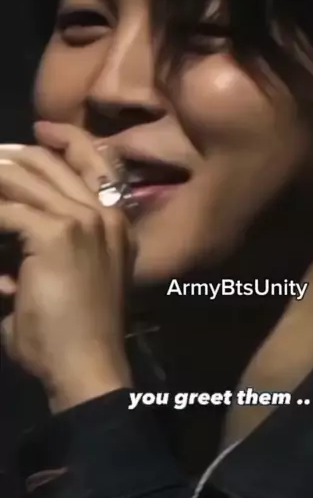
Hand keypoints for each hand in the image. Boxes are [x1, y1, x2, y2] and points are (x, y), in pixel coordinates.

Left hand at [0, 122, 134, 412]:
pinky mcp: (56, 232)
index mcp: (116, 221)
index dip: (65, 138)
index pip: (94, 160)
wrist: (87, 366)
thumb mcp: (70, 276)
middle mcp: (104, 212)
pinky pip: (6, 211)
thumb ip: (47, 243)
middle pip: (51, 162)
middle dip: (10, 155)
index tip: (39, 132)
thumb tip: (12, 221)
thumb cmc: (76, 334)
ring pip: (24, 178)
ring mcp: (83, 219)